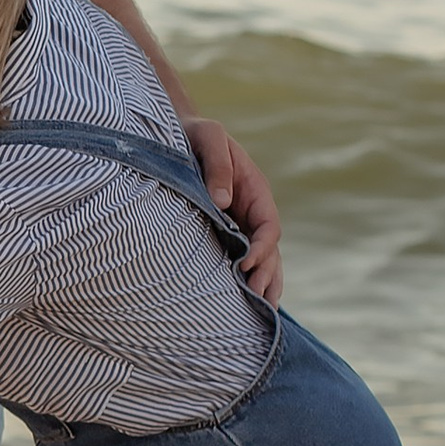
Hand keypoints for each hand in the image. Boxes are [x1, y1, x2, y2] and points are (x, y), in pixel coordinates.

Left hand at [184, 120, 282, 305]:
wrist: (175, 135)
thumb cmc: (192, 134)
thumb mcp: (208, 137)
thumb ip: (218, 164)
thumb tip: (222, 201)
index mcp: (254, 190)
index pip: (268, 225)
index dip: (262, 248)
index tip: (246, 264)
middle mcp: (251, 211)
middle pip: (269, 250)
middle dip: (267, 275)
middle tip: (257, 299)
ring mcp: (239, 225)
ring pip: (260, 260)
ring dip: (264, 284)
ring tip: (263, 311)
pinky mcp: (221, 233)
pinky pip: (239, 259)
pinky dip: (246, 279)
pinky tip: (243, 302)